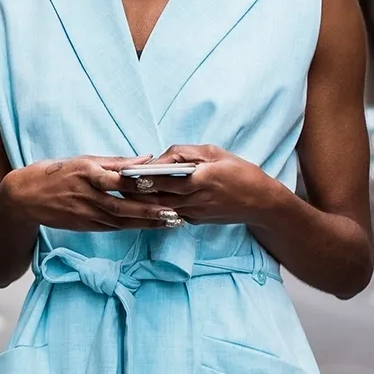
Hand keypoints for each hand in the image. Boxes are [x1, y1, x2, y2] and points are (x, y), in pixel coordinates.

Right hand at [0, 156, 172, 231]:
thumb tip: (146, 159)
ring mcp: (85, 213)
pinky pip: (113, 227)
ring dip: (146, 222)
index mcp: (87, 173)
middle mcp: (87, 195)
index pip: (120, 180)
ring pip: (121, 220)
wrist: (23, 197)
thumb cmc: (54, 173)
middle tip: (176, 212)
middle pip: (124, 206)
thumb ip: (115, 162)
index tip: (165, 184)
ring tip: (171, 221)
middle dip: (151, 211)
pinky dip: (133, 227)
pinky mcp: (84, 225)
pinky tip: (149, 226)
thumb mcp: (82, 161)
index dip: (143, 184)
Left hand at [116, 144, 276, 225]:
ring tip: (119, 193)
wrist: (261, 203)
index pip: (162, 179)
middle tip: (111, 184)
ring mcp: (193, 213)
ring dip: (140, 202)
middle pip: (155, 196)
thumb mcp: (214, 153)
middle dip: (133, 191)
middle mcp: (194, 200)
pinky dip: (155, 207)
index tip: (122, 171)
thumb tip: (159, 158)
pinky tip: (141, 202)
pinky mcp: (193, 221)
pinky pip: (169, 214)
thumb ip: (184, 152)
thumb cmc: (240, 172)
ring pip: (158, 208)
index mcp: (199, 180)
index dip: (140, 176)